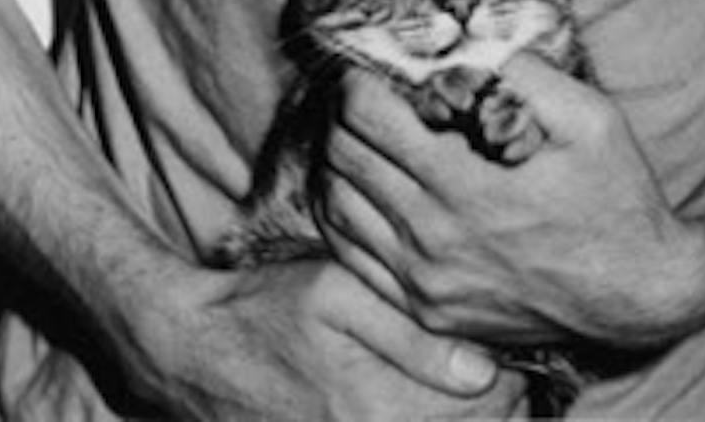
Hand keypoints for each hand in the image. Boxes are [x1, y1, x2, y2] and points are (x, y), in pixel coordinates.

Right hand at [123, 256, 529, 420]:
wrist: (189, 352)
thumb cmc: (263, 309)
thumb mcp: (335, 295)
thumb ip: (411, 334)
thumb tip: (483, 370)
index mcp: (377, 410)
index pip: (484, 411)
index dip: (513, 381)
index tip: (515, 352)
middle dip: (501, 408)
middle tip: (509, 372)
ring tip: (474, 393)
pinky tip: (425, 406)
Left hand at [321, 56, 704, 353]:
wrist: (640, 297)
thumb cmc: (618, 197)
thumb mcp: (589, 116)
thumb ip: (523, 72)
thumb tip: (466, 39)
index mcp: (466, 183)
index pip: (367, 116)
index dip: (357, 78)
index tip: (368, 62)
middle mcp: (433, 236)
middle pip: (343, 155)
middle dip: (342, 110)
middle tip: (360, 89)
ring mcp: (425, 281)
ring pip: (337, 206)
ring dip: (338, 159)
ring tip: (358, 132)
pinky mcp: (427, 310)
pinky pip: (353, 257)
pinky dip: (344, 213)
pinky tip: (361, 186)